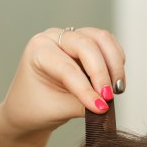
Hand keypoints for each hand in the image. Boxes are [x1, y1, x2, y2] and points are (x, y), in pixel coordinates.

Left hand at [0, 27, 125, 135]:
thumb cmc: (36, 106)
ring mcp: (71, 36)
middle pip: (87, 45)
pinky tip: (114, 81)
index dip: (86, 88)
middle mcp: (54, 38)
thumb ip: (83, 105)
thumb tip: (106, 103)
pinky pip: (108, 44)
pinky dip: (116, 61)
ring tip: (116, 90)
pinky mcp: (87, 41)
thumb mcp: (57, 109)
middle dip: (102, 73)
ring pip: (102, 39)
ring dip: (114, 64)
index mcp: (38, 51)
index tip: (101, 106)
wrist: (31, 106)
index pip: (68, 67)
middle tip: (109, 97)